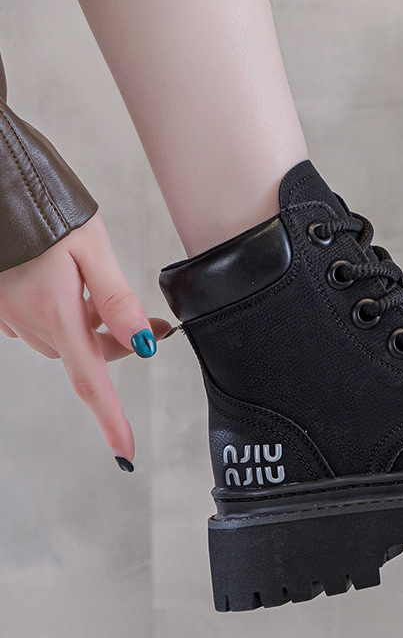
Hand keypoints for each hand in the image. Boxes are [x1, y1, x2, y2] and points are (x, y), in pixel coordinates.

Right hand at [0, 212, 171, 466]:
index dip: (111, 420)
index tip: (125, 453)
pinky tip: (59, 277)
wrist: (0, 184)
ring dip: (85, 323)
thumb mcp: (92, 248)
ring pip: (62, 336)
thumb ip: (117, 299)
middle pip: (84, 354)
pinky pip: (38, 320)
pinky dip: (59, 310)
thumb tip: (142, 343)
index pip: (90, 381)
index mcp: (56, 314)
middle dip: (115, 342)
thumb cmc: (45, 209)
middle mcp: (29, 323)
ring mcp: (8, 316)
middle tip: (153, 323)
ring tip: (93, 281)